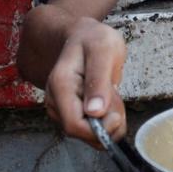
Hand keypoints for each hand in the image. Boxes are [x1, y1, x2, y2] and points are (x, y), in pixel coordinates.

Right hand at [43, 16, 128, 147]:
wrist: (82, 36)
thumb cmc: (93, 40)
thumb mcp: (104, 51)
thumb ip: (99, 80)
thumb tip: (95, 112)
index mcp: (61, 86)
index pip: (74, 126)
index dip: (99, 129)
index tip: (117, 114)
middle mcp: (55, 101)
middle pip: (83, 134)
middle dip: (107, 124)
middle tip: (116, 95)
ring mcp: (61, 109)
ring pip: (90, 134)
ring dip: (109, 121)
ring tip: (111, 93)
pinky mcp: (70, 113)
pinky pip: (92, 129)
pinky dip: (106, 120)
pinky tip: (108, 100)